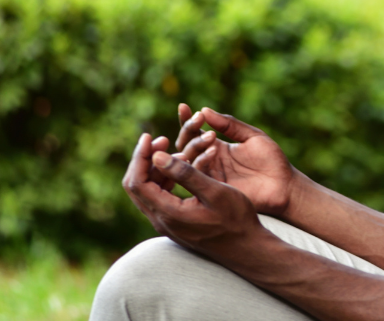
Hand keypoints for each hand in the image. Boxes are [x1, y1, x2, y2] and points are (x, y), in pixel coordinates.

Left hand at [123, 132, 260, 256]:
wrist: (247, 248)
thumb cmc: (236, 220)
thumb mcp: (214, 192)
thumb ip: (186, 174)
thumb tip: (158, 156)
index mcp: (168, 213)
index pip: (138, 182)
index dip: (140, 157)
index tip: (150, 136)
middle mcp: (162, 221)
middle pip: (136, 186)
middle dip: (144, 159)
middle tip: (162, 139)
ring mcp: (167, 224)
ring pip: (146, 191)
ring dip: (155, 169)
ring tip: (177, 151)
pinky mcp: (174, 223)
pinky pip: (158, 197)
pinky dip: (164, 179)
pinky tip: (181, 167)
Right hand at [173, 104, 296, 215]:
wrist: (284, 185)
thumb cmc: (271, 160)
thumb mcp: (251, 136)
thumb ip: (229, 125)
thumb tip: (205, 110)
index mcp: (216, 147)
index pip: (194, 133)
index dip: (186, 120)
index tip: (183, 106)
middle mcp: (209, 161)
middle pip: (186, 145)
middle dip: (189, 130)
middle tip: (198, 119)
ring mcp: (210, 176)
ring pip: (189, 159)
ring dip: (195, 145)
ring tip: (211, 135)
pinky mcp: (214, 189)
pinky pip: (199, 175)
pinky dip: (202, 161)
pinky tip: (213, 150)